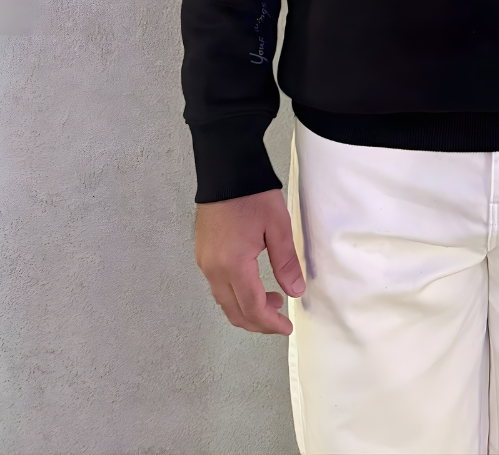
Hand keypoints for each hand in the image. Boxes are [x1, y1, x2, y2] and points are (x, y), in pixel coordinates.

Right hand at [195, 187, 305, 334]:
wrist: (225, 170)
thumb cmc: (253, 195)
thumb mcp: (277, 226)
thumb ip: (286, 262)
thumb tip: (295, 292)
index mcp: (233, 265)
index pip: (252, 308)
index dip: (270, 324)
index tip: (286, 328)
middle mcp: (214, 269)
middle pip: (234, 311)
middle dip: (258, 322)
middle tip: (281, 318)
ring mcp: (205, 262)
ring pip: (224, 301)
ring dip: (247, 308)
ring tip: (272, 299)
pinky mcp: (203, 254)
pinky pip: (218, 287)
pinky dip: (236, 295)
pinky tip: (253, 284)